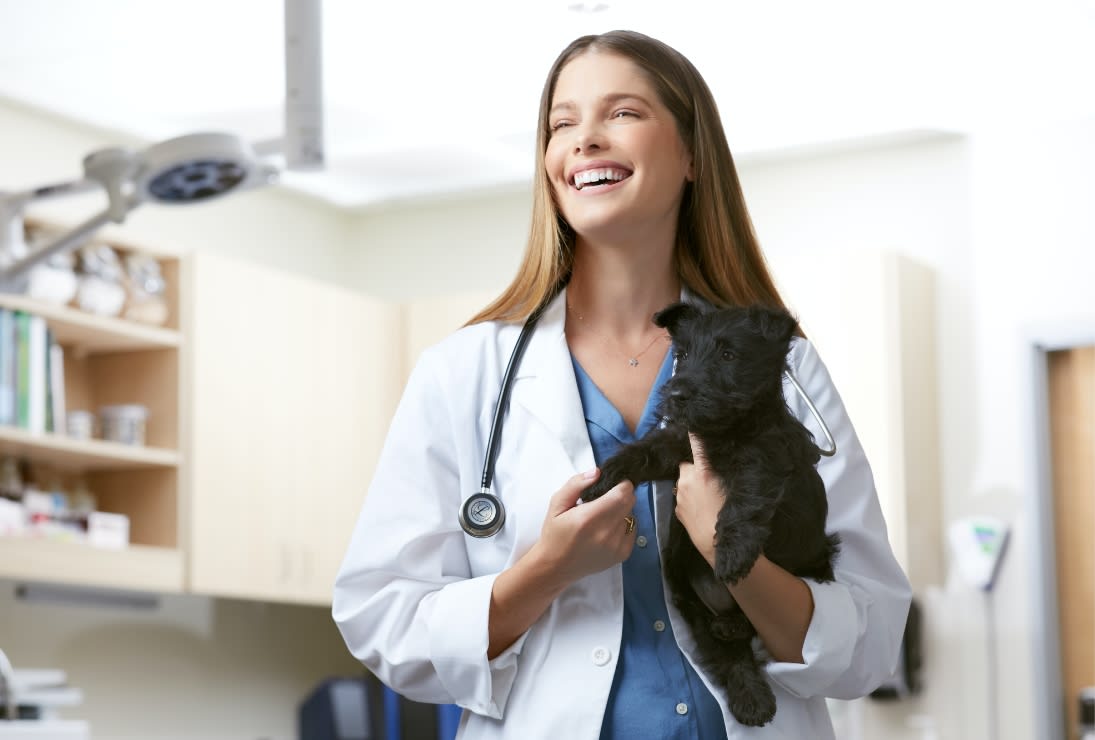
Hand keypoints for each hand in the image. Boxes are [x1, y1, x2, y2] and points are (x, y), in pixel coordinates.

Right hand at [531, 468, 636, 588]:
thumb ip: (576, 484)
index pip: (622, 493)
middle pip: (630, 502)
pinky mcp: (623, 554)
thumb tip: (597, 472)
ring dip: (621, 511)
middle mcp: (606, 533)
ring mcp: (617, 546)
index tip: (611, 485)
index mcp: (589, 518)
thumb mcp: (557, 504)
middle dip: (621, 495)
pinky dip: (623, 525)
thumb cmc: (554, 534)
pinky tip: (606, 530)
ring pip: (632, 515)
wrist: (556, 567)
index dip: (621, 484)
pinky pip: (632, 529)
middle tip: (604, 500)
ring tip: (602, 517)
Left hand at [675, 433, 724, 567]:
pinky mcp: (676, 509)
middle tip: (710, 478)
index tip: (690, 421)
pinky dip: (689, 498)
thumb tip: (717, 459)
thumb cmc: (732, 516)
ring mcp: (679, 495)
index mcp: (703, 471)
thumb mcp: (733, 487)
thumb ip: (722, 470)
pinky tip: (700, 509)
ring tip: (706, 497)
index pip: (696, 443)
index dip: (694, 432)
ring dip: (691, 484)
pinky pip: (682, 497)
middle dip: (695, 468)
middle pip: (688, 464)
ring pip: (684, 482)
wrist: (718, 547)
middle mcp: (687, 480)